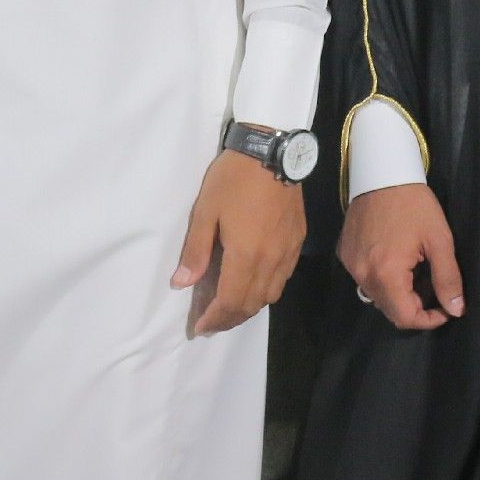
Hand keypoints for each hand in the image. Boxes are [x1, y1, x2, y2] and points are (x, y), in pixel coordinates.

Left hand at [171, 149, 303, 335]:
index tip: (199, 327)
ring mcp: (288, 253)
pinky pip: (282, 279)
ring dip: (248, 308)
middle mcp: (271, 261)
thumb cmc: (232, 180)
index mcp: (245, 255)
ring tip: (229, 308)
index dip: (214, 319)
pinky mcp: (297, 243)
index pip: (230, 302)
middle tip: (210, 322)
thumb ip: (195, 251)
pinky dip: (266, 291)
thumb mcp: (205, 212)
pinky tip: (253, 284)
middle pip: (251, 305)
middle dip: (229, 319)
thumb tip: (182, 283)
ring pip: (270, 295)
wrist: (272, 152)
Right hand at [339, 183, 463, 329]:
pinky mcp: (344, 253)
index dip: (428, 320)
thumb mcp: (439, 240)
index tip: (444, 307)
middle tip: (432, 286)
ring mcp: (350, 264)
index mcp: (386, 274)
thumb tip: (456, 310)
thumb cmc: (414, 205)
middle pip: (389, 309)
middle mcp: (363, 274)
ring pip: (376, 295)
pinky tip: (394, 259)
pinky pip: (364, 278)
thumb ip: (447, 278)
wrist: (382, 173)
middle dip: (414, 306)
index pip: (405, 317)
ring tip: (415, 272)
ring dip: (397, 293)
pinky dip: (381, 278)